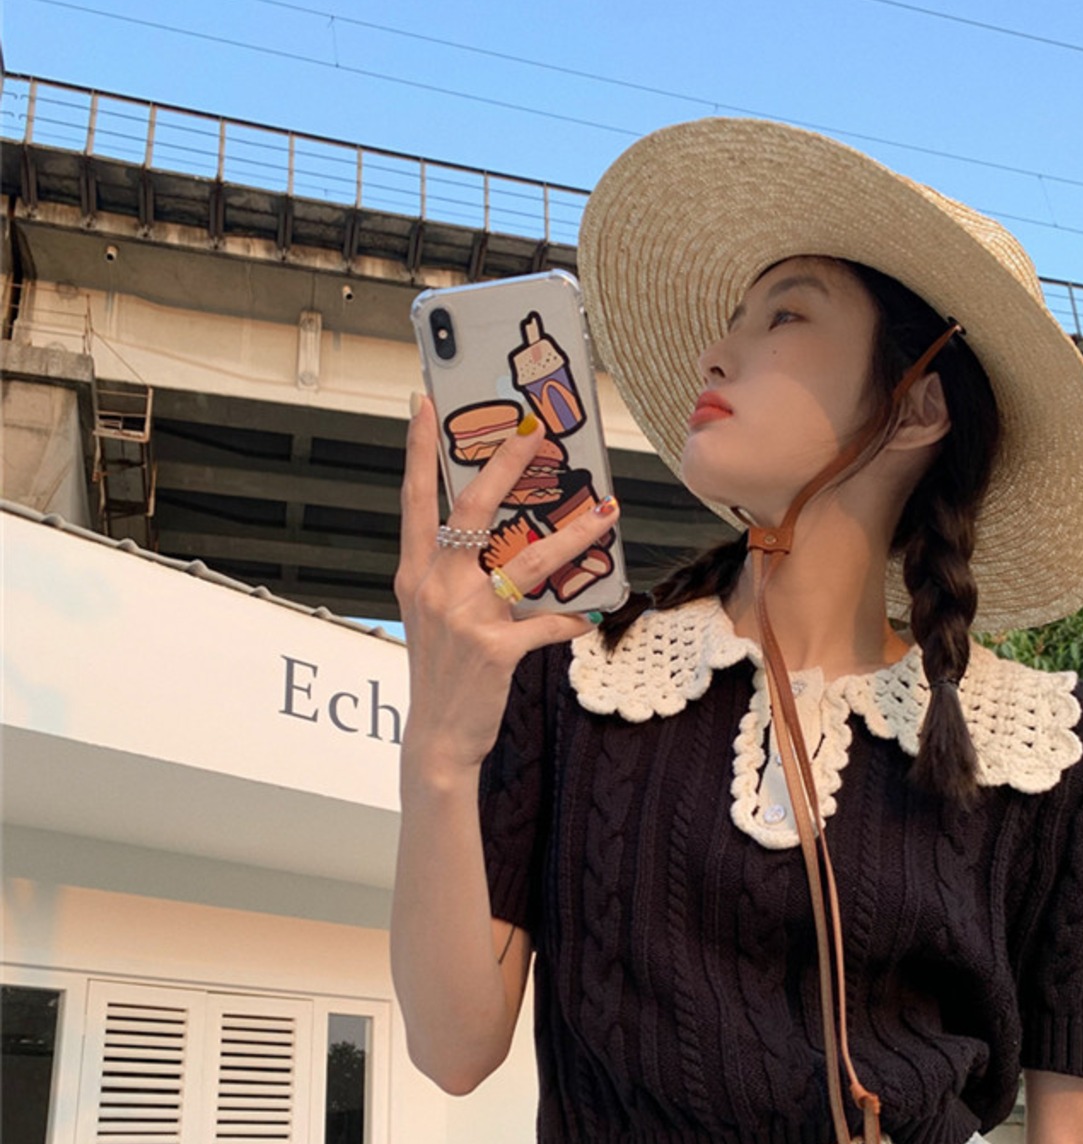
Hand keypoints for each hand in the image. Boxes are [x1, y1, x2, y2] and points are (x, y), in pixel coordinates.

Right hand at [394, 395, 618, 779]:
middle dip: (504, 465)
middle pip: (472, 510)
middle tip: (533, 433)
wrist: (436, 737)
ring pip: (527, 561)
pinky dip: (571, 619)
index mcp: (415, 574)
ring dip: (574, 535)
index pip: (414, 500)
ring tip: (606, 513)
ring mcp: (463, 617)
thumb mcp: (435, 619)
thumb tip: (508, 549)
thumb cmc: (443, 674)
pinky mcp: (494, 648)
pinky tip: (588, 616)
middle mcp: (434, 587)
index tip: (425, 405)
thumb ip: (457, 579)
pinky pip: (546, 623)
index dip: (418, 451)